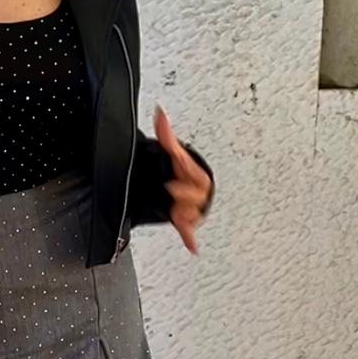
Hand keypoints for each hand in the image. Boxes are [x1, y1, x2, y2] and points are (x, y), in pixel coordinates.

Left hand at [154, 103, 212, 254]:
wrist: (168, 185)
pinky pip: (188, 231)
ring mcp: (191, 207)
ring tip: (177, 211)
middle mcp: (197, 192)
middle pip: (197, 195)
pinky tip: (192, 246)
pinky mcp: (184, 220)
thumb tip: (160, 112)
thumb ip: (165, 133)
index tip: (177, 166)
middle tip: (171, 188)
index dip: (186, 168)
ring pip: (192, 213)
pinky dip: (190, 238)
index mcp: (197, 174)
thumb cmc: (174, 169)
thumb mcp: (169, 151)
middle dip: (185, 192)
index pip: (196, 172)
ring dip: (185, 212)